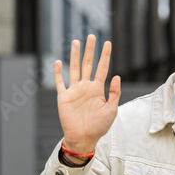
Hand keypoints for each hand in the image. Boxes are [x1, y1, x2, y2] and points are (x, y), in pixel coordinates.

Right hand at [54, 34, 120, 154]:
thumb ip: (114, 93)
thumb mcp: (111, 109)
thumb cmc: (99, 126)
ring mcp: (74, 91)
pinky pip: (60, 82)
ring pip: (74, 69)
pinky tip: (58, 62)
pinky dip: (58, 72)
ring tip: (76, 42)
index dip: (105, 55)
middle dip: (90, 50)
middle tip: (91, 36)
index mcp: (98, 89)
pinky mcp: (63, 97)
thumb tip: (116, 76)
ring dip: (75, 55)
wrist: (84, 138)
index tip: (107, 43)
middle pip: (87, 64)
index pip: (102, 68)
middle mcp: (86, 87)